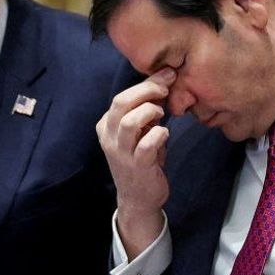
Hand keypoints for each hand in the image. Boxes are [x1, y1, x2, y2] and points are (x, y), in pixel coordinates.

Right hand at [96, 69, 174, 256]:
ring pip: (130, 121)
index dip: (146, 83)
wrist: (138, 198)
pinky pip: (146, 144)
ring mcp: (121, 152)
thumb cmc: (142, 160)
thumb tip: (165, 82)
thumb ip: (147, 111)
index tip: (167, 75)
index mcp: (107, 125)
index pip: (122, 96)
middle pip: (121, 103)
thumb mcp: (141, 132)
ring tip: (161, 115)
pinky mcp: (137, 165)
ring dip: (150, 112)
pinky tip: (165, 134)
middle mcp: (109, 137)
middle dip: (147, 90)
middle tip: (166, 87)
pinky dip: (159, 134)